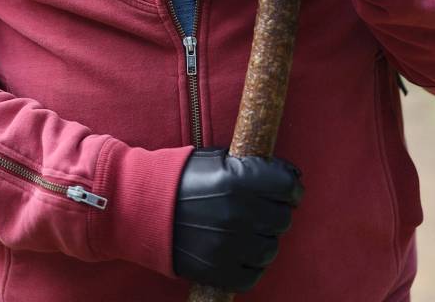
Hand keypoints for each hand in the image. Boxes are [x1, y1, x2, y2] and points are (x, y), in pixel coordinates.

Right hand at [173, 149, 302, 291]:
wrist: (142, 206)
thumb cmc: (180, 178)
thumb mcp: (214, 159)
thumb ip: (248, 167)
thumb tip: (285, 175)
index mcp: (236, 180)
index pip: (286, 185)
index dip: (292, 186)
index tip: (291, 188)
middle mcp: (236, 214)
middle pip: (282, 218)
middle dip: (278, 210)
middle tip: (266, 207)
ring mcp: (228, 246)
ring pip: (271, 247)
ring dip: (265, 238)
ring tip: (251, 229)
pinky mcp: (218, 271)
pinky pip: (254, 274)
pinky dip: (252, 264)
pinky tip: (242, 250)